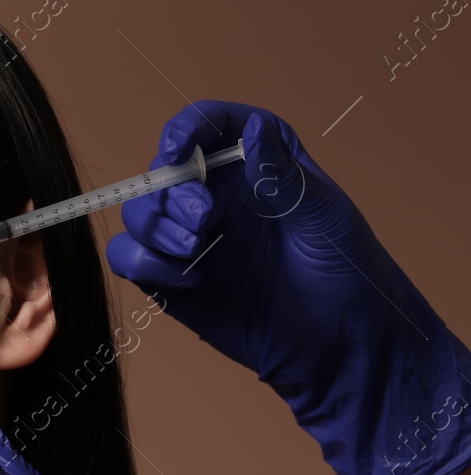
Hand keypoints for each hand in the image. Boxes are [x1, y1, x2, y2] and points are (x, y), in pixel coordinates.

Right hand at [105, 99, 470, 474]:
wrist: (339, 348)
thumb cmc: (345, 275)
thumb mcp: (323, 216)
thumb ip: (281, 174)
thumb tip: (252, 132)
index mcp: (257, 164)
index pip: (209, 126)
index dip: (187, 130)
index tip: (177, 151)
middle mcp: (217, 195)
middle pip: (163, 171)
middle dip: (171, 191)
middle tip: (204, 221)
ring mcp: (191, 238)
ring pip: (139, 214)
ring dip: (154, 228)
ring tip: (196, 250)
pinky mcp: (171, 280)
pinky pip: (129, 258)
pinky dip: (145, 264)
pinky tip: (187, 281)